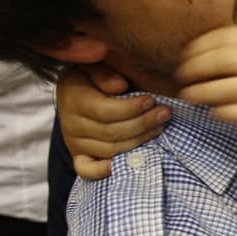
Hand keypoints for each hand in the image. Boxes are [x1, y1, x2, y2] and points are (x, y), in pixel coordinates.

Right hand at [57, 64, 168, 179]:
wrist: (77, 88)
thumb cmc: (94, 74)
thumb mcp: (94, 64)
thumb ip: (104, 72)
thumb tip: (119, 86)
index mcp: (74, 98)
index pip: (106, 112)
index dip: (132, 109)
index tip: (153, 101)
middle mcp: (71, 123)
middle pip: (112, 133)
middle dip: (143, 124)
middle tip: (165, 113)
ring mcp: (74, 142)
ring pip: (110, 150)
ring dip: (138, 141)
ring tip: (159, 127)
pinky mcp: (79, 155)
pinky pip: (86, 169)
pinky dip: (101, 171)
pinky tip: (121, 165)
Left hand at [175, 26, 236, 136]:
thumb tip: (202, 52)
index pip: (226, 37)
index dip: (199, 46)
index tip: (183, 56)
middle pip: (224, 60)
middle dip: (195, 69)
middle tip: (180, 77)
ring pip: (231, 88)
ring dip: (204, 92)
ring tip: (188, 95)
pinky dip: (226, 112)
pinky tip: (215, 112)